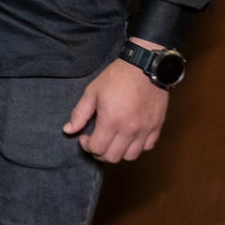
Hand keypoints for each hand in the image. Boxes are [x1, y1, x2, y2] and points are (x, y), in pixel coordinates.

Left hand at [62, 38, 167, 162]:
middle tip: (96, 140)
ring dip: (118, 152)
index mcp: (111, 121)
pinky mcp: (157, 127)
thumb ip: (80, 113)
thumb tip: (68, 130)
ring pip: (131, 156)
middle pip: (113, 157)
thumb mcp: (92, 92)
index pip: (97, 149)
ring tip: (113, 140)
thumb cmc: (115, 78)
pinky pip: (147, 147)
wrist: (144, 67)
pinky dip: (136, 146)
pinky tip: (129, 136)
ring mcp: (145, 130)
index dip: (87, 146)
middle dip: (100, 152)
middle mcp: (129, 130)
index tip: (84, 136)